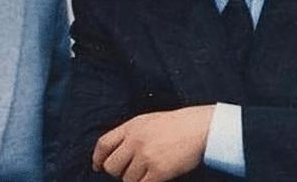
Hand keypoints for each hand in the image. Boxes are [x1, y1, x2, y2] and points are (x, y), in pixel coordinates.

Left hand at [92, 105, 214, 181]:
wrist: (199, 128)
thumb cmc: (175, 125)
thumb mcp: (147, 121)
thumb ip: (130, 134)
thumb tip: (114, 152)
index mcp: (131, 127)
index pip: (103, 144)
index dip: (97, 158)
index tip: (97, 167)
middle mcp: (135, 141)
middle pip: (111, 166)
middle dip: (117, 172)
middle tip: (128, 172)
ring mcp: (146, 156)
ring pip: (127, 179)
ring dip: (134, 180)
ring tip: (146, 172)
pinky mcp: (159, 171)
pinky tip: (153, 179)